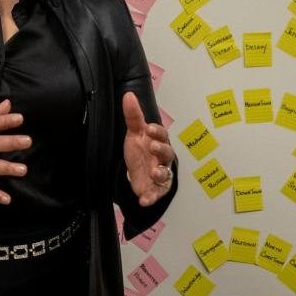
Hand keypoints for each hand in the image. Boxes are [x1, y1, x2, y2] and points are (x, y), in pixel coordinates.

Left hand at [123, 91, 175, 206]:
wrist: (138, 172)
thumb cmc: (141, 150)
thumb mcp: (135, 133)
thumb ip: (133, 116)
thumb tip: (128, 95)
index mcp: (158, 142)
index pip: (162, 135)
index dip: (157, 132)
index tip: (149, 129)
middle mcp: (162, 158)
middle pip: (167, 153)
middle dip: (161, 150)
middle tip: (153, 147)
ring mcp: (161, 174)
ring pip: (165, 174)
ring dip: (160, 173)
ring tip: (153, 172)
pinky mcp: (156, 189)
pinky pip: (155, 194)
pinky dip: (150, 197)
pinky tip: (144, 200)